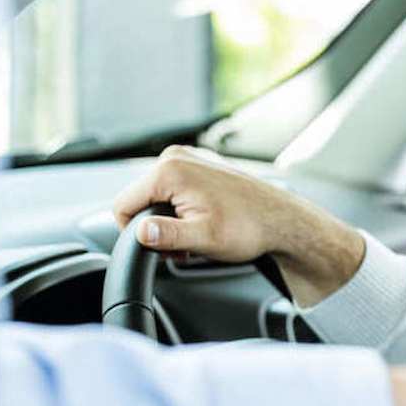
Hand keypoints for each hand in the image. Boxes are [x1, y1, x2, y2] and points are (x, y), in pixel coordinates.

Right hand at [112, 145, 364, 304]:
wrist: (283, 220)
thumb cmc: (249, 228)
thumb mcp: (203, 238)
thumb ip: (167, 235)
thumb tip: (141, 232)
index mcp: (170, 170)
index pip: (122, 205)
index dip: (134, 234)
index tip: (160, 248)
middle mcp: (176, 157)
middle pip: (140, 199)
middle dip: (156, 227)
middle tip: (184, 246)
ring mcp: (190, 158)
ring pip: (158, 196)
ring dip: (170, 220)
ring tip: (197, 235)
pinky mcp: (201, 165)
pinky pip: (176, 189)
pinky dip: (183, 209)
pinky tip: (205, 221)